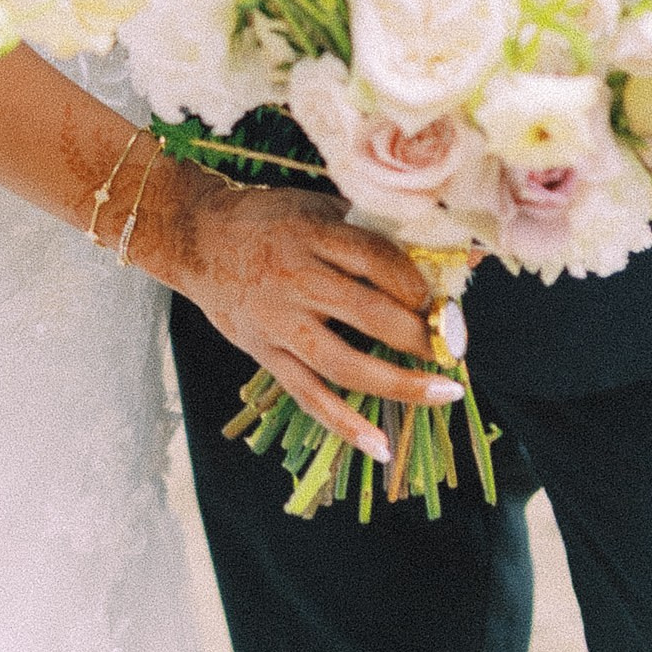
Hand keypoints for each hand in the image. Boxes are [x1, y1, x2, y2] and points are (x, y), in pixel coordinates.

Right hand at [148, 170, 454, 465]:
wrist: (198, 238)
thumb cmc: (271, 219)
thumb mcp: (317, 204)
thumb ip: (371, 228)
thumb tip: (444, 249)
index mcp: (311, 234)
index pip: (373, 259)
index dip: (413, 282)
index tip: (440, 298)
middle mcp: (295, 279)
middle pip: (367, 313)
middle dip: (419, 335)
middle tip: (453, 346)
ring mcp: (278, 322)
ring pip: (344, 363)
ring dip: (399, 383)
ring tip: (443, 392)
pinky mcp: (265, 354)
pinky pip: (310, 396)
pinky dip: (346, 425)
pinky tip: (381, 446)